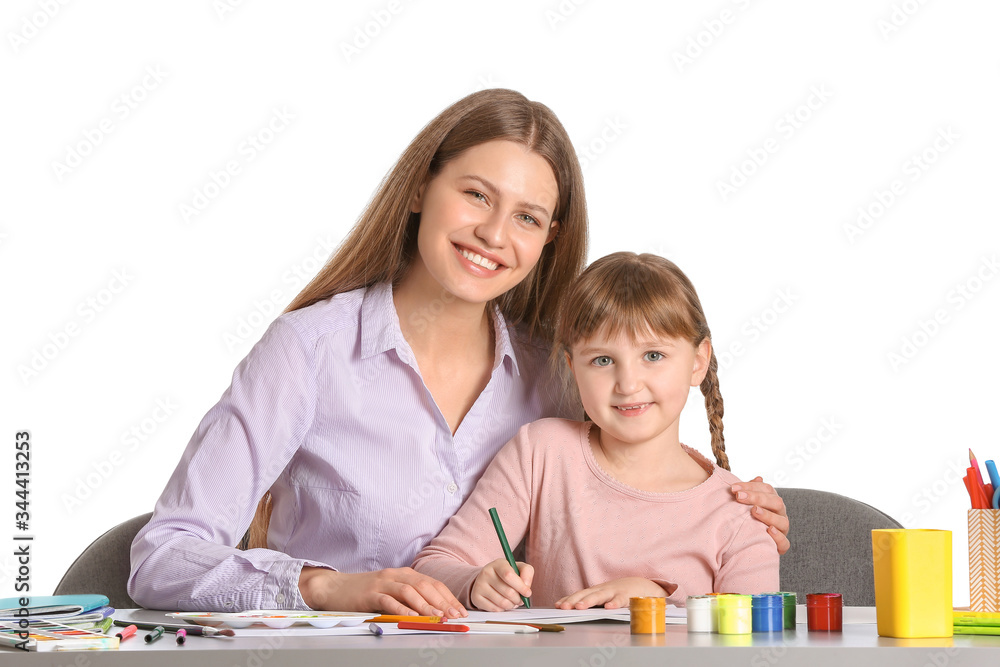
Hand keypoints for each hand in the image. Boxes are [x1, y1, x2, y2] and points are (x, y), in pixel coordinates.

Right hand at [298, 566, 466, 617]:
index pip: (432, 583)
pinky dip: (402, 609)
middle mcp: (395, 575)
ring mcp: (382, 583)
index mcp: (404, 573)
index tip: (459, 610)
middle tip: (453, 615)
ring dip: (426, 605)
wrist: (335, 587)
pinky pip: (389, 601)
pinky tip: (412, 617)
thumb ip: (410, 596)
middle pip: (424, 585)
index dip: (447, 596)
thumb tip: (436, 611)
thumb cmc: (365, 591)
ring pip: (409, 591)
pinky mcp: (369, 594)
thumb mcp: (391, 590)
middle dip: (442, 601)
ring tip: (438, 616)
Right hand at [471, 558, 533, 610]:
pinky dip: (502, 609)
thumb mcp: (518, 568)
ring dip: (511, 605)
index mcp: (498, 564)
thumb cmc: (506, 574)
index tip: (527, 593)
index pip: (509, 575)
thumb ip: (527, 572)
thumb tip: (526, 586)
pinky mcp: (476, 597)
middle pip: (508, 592)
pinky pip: (495, 609)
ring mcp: (479, 585)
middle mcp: (486, 572)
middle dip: (518, 599)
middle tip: (520, 599)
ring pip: (502, 602)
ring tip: (512, 601)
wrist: (488, 579)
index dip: (521, 586)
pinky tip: (502, 603)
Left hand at [555, 577, 666, 609]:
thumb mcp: (601, 596)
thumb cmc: (617, 593)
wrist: (639, 585)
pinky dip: (614, 603)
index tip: (557, 606)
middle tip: (564, 607)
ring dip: (589, 601)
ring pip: (600, 596)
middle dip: (574, 600)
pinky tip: (609, 608)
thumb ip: (589, 602)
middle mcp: (602, 590)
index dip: (568, 600)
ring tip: (580, 607)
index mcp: (595, 591)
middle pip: (586, 594)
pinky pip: (620, 600)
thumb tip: (569, 608)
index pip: (578, 595)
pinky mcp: (627, 596)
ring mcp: (614, 592)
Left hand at [731, 476, 789, 554]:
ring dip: (768, 515)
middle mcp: (780, 514)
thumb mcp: (748, 503)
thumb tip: (758, 478)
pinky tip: (769, 530)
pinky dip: (778, 537)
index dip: (751, 486)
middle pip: (776, 502)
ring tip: (754, 510)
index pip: (767, 489)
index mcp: (773, 501)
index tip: (734, 488)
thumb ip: (751, 491)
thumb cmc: (749, 518)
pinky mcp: (781, 546)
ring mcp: (782, 530)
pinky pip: (785, 543)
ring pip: (782, 521)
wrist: (750, 543)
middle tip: (739, 497)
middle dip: (757, 497)